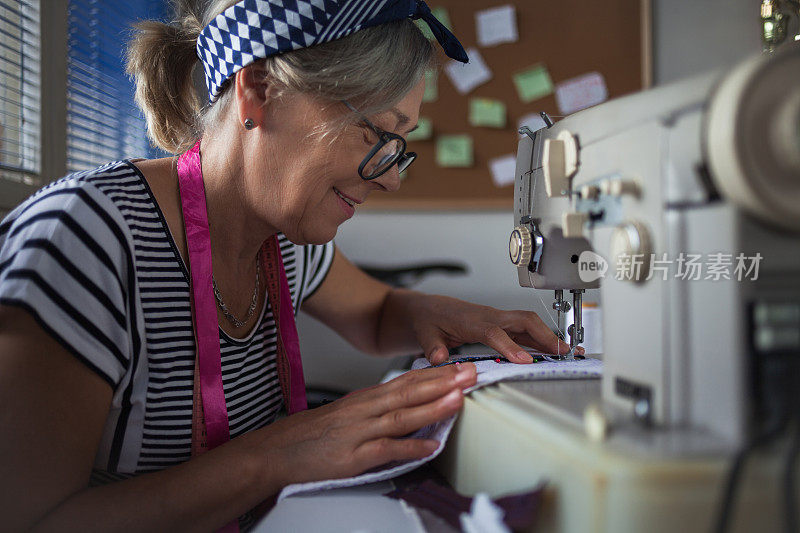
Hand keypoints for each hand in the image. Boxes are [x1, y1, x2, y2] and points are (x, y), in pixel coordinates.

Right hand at [256, 362, 476, 487]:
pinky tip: (431, 447)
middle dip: (442, 382)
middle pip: (408, 392)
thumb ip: (378, 409)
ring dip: (432, 407)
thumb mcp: (347, 414)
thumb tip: (410, 406)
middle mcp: (364, 410)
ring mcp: (359, 433)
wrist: (275, 452)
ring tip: (458, 399)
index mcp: (365, 398)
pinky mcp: (352, 457)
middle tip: (471, 372)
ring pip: (401, 417)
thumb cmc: (312, 435)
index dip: (435, 373)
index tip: (460, 365)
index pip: (405, 380)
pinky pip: (386, 451)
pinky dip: (410, 449)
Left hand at [410, 295, 584, 364]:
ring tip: (568, 353)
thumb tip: (439, 358)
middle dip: (543, 335)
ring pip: (528, 323)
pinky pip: (526, 330)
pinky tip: (554, 351)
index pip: (494, 332)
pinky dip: (542, 339)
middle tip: (562, 353)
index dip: (510, 346)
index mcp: (470, 320)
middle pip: (522, 321)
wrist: (429, 309)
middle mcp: (488, 316)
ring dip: (548, 336)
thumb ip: (432, 346)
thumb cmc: (429, 320)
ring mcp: (498, 319)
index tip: (525, 360)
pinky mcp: (502, 325)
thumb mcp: (424, 334)